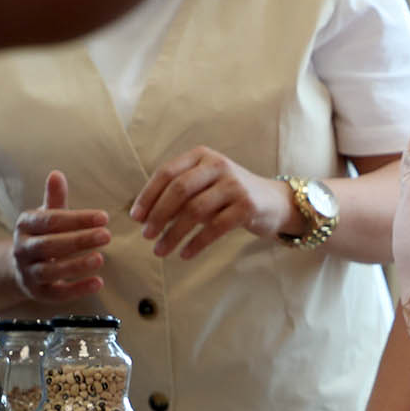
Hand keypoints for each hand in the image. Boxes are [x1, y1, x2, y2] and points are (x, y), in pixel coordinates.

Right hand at [11, 170, 110, 301]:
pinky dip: (77, 290)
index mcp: (25, 225)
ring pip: (50, 270)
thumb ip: (55, 199)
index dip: (77, 219)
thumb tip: (56, 174)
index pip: (50, 220)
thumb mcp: (46, 215)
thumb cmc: (42, 234)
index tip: (104, 217)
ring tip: (101, 258)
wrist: (19, 266)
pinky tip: (99, 283)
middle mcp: (23, 249)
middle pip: (50, 245)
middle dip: (79, 240)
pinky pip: (57, 293)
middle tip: (107, 235)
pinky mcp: (38, 292)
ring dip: (76, 265)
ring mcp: (29, 272)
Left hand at [129, 147, 298, 259]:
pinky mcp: (247, 206)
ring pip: (195, 210)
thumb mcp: (204, 186)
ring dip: (174, 233)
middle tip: (146, 236)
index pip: (167, 172)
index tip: (136, 218)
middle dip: (158, 215)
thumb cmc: (229, 196)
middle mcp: (218, 166)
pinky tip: (185, 254)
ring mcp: (234, 185)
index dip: (148, 196)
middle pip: (179, 190)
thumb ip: (178, 195)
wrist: (274, 202)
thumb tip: (144, 216)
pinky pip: (215, 228)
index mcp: (201, 156)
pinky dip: (196, 243)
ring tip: (160, 250)